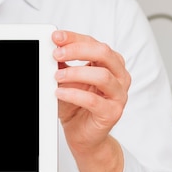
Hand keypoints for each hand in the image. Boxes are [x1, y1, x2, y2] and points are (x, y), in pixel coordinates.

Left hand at [52, 30, 129, 171]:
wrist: (82, 134)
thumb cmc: (76, 105)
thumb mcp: (67, 79)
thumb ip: (63, 63)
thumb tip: (52, 46)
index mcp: (110, 64)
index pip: (94, 43)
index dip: (74, 38)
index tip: (56, 37)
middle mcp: (119, 77)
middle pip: (104, 54)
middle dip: (78, 50)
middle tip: (56, 53)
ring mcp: (118, 95)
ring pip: (102, 76)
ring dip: (76, 73)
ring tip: (57, 75)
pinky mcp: (112, 113)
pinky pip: (94, 101)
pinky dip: (74, 94)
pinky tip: (59, 92)